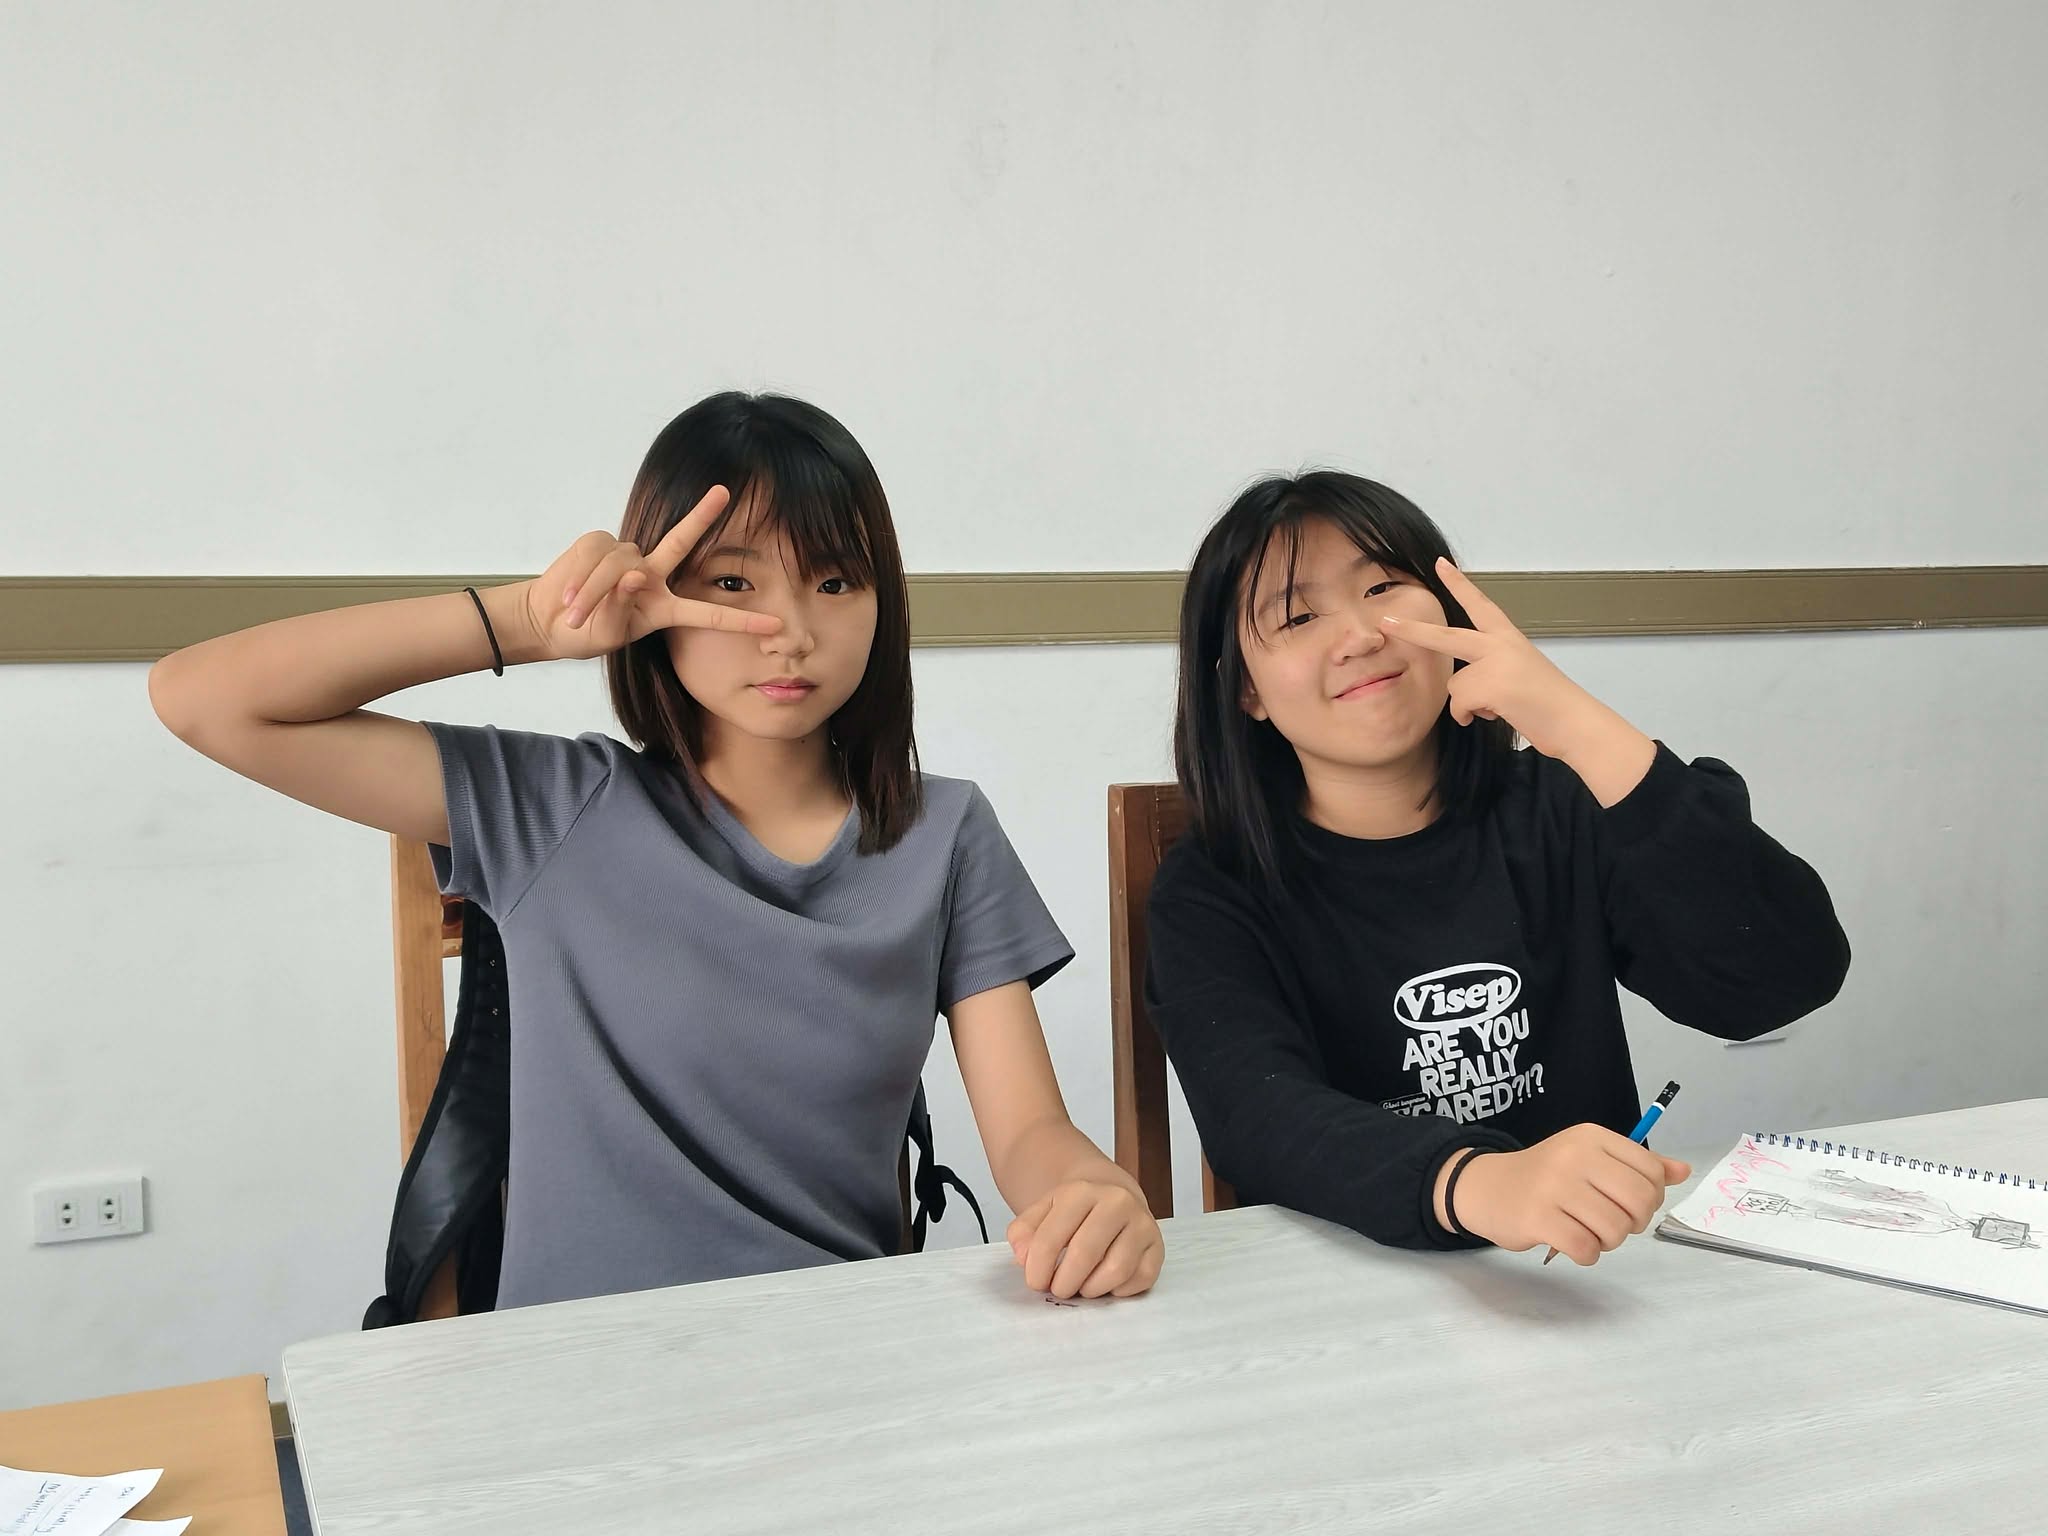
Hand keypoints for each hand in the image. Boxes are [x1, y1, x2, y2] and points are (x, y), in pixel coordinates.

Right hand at [517, 486, 783, 661]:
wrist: (547, 621)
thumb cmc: (585, 632)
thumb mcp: (608, 633)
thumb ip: (623, 606)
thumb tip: (635, 573)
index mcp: (665, 608)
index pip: (709, 613)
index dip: (742, 621)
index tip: (777, 625)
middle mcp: (652, 576)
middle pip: (680, 541)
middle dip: (701, 516)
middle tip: (722, 492)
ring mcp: (626, 557)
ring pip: (618, 563)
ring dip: (594, 590)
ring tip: (575, 613)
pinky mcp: (597, 543)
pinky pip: (594, 554)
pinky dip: (580, 576)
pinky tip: (569, 595)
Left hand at [1006, 1180, 1163, 1298]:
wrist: (1111, 1196)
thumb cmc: (1074, 1212)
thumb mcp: (1042, 1211)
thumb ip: (1023, 1233)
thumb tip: (1023, 1257)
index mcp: (1081, 1191)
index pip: (1050, 1239)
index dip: (1037, 1269)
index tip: (1035, 1282)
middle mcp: (1117, 1202)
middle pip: (1084, 1255)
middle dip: (1065, 1283)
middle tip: (1058, 1289)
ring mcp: (1141, 1223)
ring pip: (1115, 1271)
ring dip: (1092, 1289)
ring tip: (1081, 1286)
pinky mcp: (1157, 1246)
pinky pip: (1139, 1280)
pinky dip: (1118, 1290)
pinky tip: (1106, 1282)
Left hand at [1380, 559, 1601, 759]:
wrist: (1574, 722)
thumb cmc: (1548, 705)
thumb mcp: (1518, 675)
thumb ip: (1490, 670)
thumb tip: (1465, 697)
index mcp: (1508, 637)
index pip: (1480, 604)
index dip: (1459, 584)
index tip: (1440, 564)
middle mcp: (1501, 643)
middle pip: (1446, 635)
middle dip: (1412, 631)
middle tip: (1384, 621)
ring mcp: (1496, 661)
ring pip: (1455, 684)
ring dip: (1470, 703)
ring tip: (1501, 707)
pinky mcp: (1491, 684)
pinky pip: (1460, 705)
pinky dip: (1472, 716)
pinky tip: (1496, 716)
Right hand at [1444, 1123, 1690, 1266]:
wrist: (1486, 1186)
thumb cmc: (1545, 1176)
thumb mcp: (1590, 1159)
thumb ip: (1636, 1165)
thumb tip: (1682, 1170)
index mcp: (1591, 1137)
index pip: (1651, 1171)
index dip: (1650, 1197)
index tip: (1627, 1203)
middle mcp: (1574, 1155)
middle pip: (1639, 1201)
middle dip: (1634, 1222)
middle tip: (1613, 1224)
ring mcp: (1554, 1186)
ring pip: (1615, 1229)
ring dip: (1609, 1242)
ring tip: (1589, 1233)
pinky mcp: (1538, 1217)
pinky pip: (1586, 1248)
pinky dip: (1587, 1255)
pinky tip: (1573, 1245)